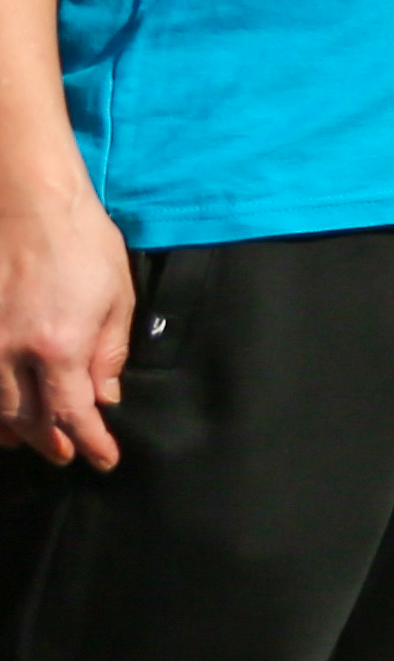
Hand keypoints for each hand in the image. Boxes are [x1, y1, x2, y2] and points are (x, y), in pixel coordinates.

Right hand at [0, 178, 131, 471]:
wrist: (25, 200)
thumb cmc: (80, 241)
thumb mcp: (116, 297)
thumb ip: (109, 354)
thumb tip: (104, 399)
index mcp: (59, 346)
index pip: (72, 415)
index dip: (89, 443)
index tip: (103, 460)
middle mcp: (11, 352)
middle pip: (27, 419)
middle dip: (50, 442)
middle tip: (65, 454)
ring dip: (13, 430)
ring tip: (30, 440)